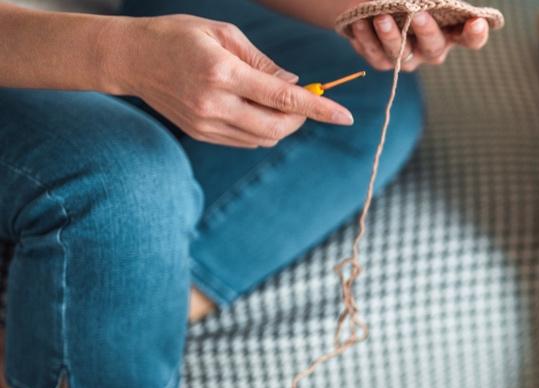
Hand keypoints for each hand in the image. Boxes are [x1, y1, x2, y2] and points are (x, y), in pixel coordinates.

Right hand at [107, 15, 352, 147]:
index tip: (346, 116)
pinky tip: (256, 110)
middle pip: (277, 127)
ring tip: (278, 103)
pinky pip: (245, 141)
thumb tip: (296, 85)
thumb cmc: (180, 36)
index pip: (283, 99)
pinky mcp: (201, 134)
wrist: (130, 57)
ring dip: (282, 126)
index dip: (319, 109)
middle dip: (302, 119)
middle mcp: (214, 103)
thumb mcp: (224, 34)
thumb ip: (263, 62)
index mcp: (223, 73)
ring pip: (263, 138)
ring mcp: (206, 123)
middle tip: (309, 103)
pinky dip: (261, 130)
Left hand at [346, 11, 489, 71]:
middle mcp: (431, 48)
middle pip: (434, 47)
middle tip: (418, 14)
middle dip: (427, 31)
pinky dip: (366, 40)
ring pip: (402, 55)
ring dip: (391, 36)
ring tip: (380, 17)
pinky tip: (360, 23)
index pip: (470, 38)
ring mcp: (408, 58)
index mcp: (449, 30)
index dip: (476, 34)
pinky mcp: (383, 61)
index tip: (476, 22)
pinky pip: (376, 56)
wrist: (369, 3)